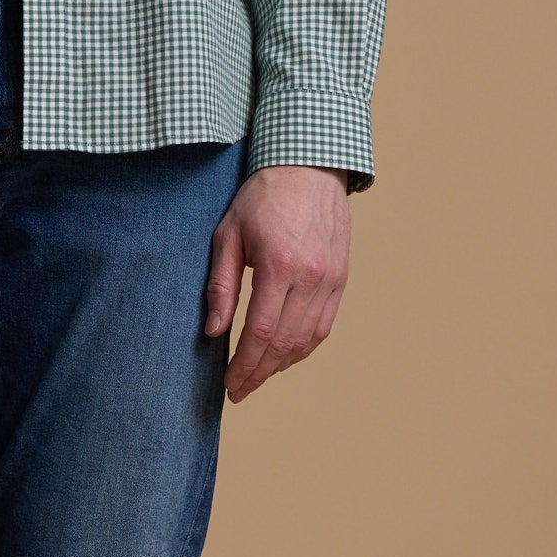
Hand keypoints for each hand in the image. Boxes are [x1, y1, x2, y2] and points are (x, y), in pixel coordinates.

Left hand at [204, 164, 351, 403]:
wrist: (309, 166)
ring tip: (258, 376)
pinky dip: (303, 346)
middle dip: (260, 373)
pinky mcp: (341, 278)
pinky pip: (324, 325)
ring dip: (282, 365)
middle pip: (285, 343)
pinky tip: (284, 355)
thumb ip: (221, 285)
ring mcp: (331, 279)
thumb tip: (214, 331)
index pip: (261, 332)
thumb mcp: (228, 234)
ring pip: (308, 339)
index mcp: (279, 265)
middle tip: (239, 390)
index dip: (245, 365)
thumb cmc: (262, 197)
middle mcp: (311, 277)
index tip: (229, 384)